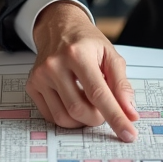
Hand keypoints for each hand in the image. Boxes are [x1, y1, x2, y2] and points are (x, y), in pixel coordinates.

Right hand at [28, 1, 139, 140]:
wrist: (59, 27)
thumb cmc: (86, 42)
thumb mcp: (110, 55)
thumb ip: (122, 85)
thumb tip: (130, 113)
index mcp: (77, 54)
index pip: (99, 94)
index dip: (116, 117)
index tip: (128, 134)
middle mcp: (55, 65)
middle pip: (79, 109)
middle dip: (98, 118)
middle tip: (105, 109)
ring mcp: (41, 76)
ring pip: (64, 117)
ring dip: (83, 120)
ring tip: (90, 104)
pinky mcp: (32, 86)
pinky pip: (51, 115)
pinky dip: (68, 117)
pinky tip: (74, 101)